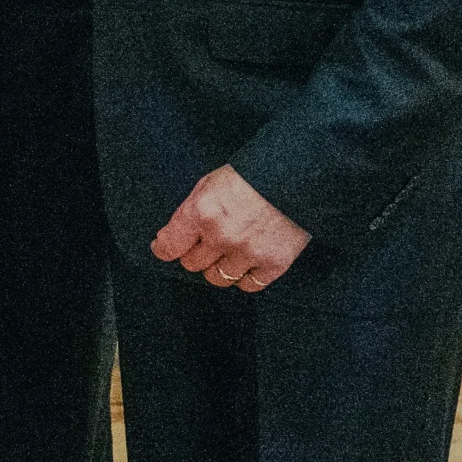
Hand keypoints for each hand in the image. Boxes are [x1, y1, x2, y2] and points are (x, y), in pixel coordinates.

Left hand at [153, 164, 309, 291]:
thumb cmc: (251, 176)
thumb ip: (191, 211)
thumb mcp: (209, 184)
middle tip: (206, 244)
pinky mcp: (273, 264)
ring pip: (218, 278)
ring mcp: (248, 252)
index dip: (164, 249)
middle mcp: (221, 236)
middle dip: (195, 254)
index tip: (165, 248)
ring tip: (228, 252)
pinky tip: (247, 263)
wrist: (297, 176)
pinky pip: (248, 285)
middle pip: (192, 264)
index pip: (169, 247)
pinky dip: (245, 277)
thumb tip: (171, 237)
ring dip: (219, 267)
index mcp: (201, 212)